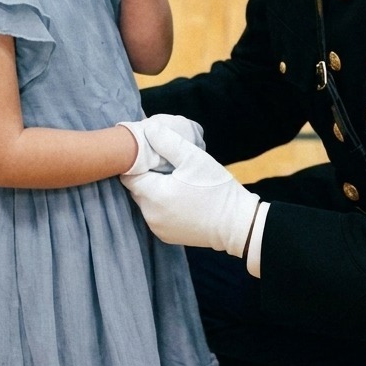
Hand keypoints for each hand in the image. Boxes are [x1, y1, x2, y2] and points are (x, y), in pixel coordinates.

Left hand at [121, 122, 259, 256]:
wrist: (238, 224)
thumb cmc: (217, 189)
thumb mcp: (194, 158)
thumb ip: (167, 141)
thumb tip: (147, 129)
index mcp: (153, 195)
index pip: (128, 175)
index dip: (137, 162)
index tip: (151, 154)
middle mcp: (149, 214)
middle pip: (136, 188)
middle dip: (147, 176)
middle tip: (166, 165)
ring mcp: (157, 228)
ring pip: (146, 202)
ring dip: (155, 191)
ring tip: (176, 181)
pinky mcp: (166, 236)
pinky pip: (156, 215)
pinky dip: (162, 205)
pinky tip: (180, 198)